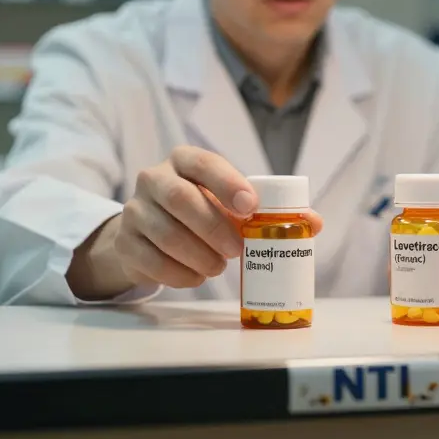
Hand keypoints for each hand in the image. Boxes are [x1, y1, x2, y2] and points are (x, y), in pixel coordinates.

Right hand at [68, 146, 323, 298]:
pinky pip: (150, 260)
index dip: (227, 183)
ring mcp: (134, 210)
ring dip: (197, 254)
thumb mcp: (229, 205)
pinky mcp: (124, 242)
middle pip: (179, 198)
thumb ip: (268, 211)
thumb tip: (313, 223)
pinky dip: (179, 274)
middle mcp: (153, 178)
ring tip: (219, 267)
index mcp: (184, 161)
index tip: (251, 207)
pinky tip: (196, 277)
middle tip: (237, 251)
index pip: (203, 162)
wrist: (147, 234)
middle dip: (212, 226)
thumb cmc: (200, 212)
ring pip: (163, 231)